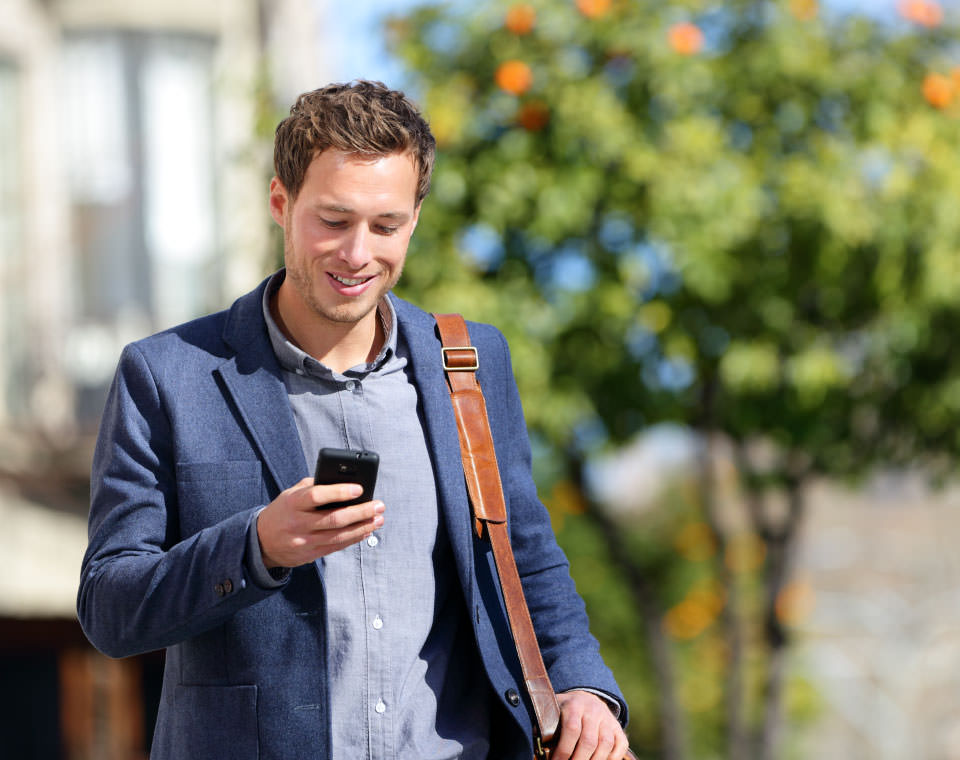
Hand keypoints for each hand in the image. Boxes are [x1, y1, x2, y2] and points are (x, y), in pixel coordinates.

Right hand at [256, 476, 383, 567]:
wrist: (261, 541)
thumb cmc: (283, 511)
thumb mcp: (291, 494)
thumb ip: (313, 486)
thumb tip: (343, 481)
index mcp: (293, 503)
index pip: (317, 496)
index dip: (339, 492)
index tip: (360, 488)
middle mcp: (298, 523)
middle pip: (334, 519)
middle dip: (361, 512)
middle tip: (379, 505)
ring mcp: (304, 541)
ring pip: (339, 536)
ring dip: (363, 527)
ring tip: (378, 519)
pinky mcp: (310, 554)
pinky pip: (336, 547)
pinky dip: (354, 538)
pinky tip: (366, 531)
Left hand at [552, 690, 629, 759]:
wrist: (585, 699)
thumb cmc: (564, 711)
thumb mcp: (553, 712)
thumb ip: (545, 727)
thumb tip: (539, 750)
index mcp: (574, 705)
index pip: (571, 729)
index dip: (563, 750)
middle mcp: (593, 710)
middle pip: (589, 741)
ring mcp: (607, 719)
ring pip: (605, 744)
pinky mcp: (618, 727)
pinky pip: (620, 745)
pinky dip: (612, 758)